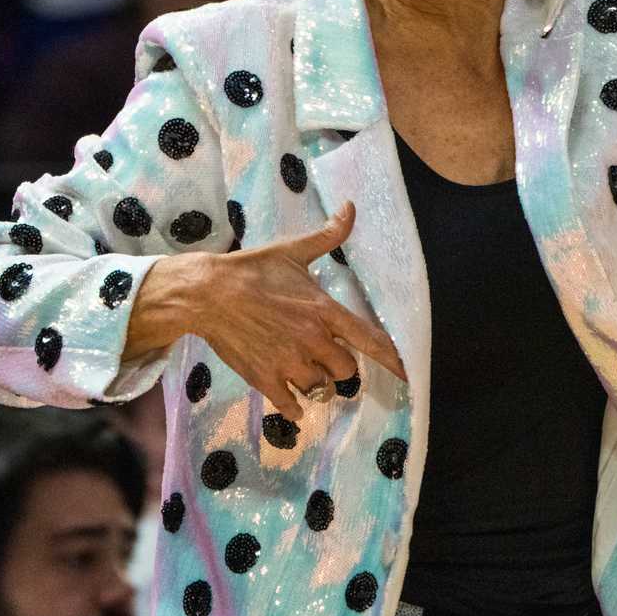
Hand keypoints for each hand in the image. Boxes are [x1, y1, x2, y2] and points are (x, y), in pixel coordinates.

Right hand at [180, 202, 405, 404]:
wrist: (208, 294)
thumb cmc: (252, 270)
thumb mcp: (292, 251)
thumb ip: (327, 236)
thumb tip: (351, 208)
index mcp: (324, 311)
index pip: (370, 341)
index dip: (392, 361)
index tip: (408, 376)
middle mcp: (313, 341)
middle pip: (346, 370)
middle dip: (337, 364)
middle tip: (322, 353)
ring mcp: (290, 363)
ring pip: (321, 390)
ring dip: (316, 383)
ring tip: (303, 370)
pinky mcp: (266, 380)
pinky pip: (293, 407)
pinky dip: (295, 406)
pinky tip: (290, 397)